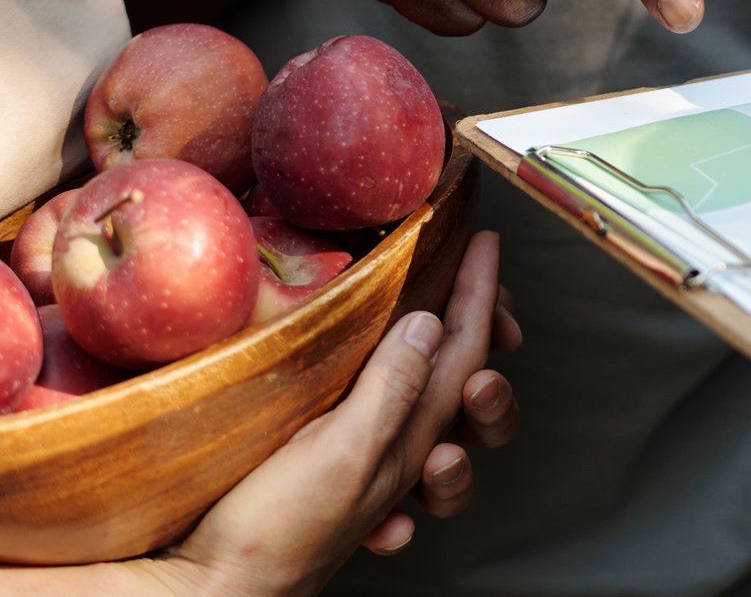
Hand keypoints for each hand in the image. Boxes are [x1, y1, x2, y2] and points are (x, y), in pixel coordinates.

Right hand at [162, 231, 520, 596]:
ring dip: (458, 376)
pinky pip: (391, 428)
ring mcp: (375, 461)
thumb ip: (392, 389)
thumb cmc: (276, 530)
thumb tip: (432, 323)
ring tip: (453, 360)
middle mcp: (406, 450)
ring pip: (439, 406)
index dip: (478, 292)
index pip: (466, 351)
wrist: (215, 593)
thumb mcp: (342, 451)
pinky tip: (403, 389)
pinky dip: (409, 396)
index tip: (485, 240)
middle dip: (484, 334)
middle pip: (468, 381)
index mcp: (415, 438)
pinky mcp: (337, 468)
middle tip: (473, 294)